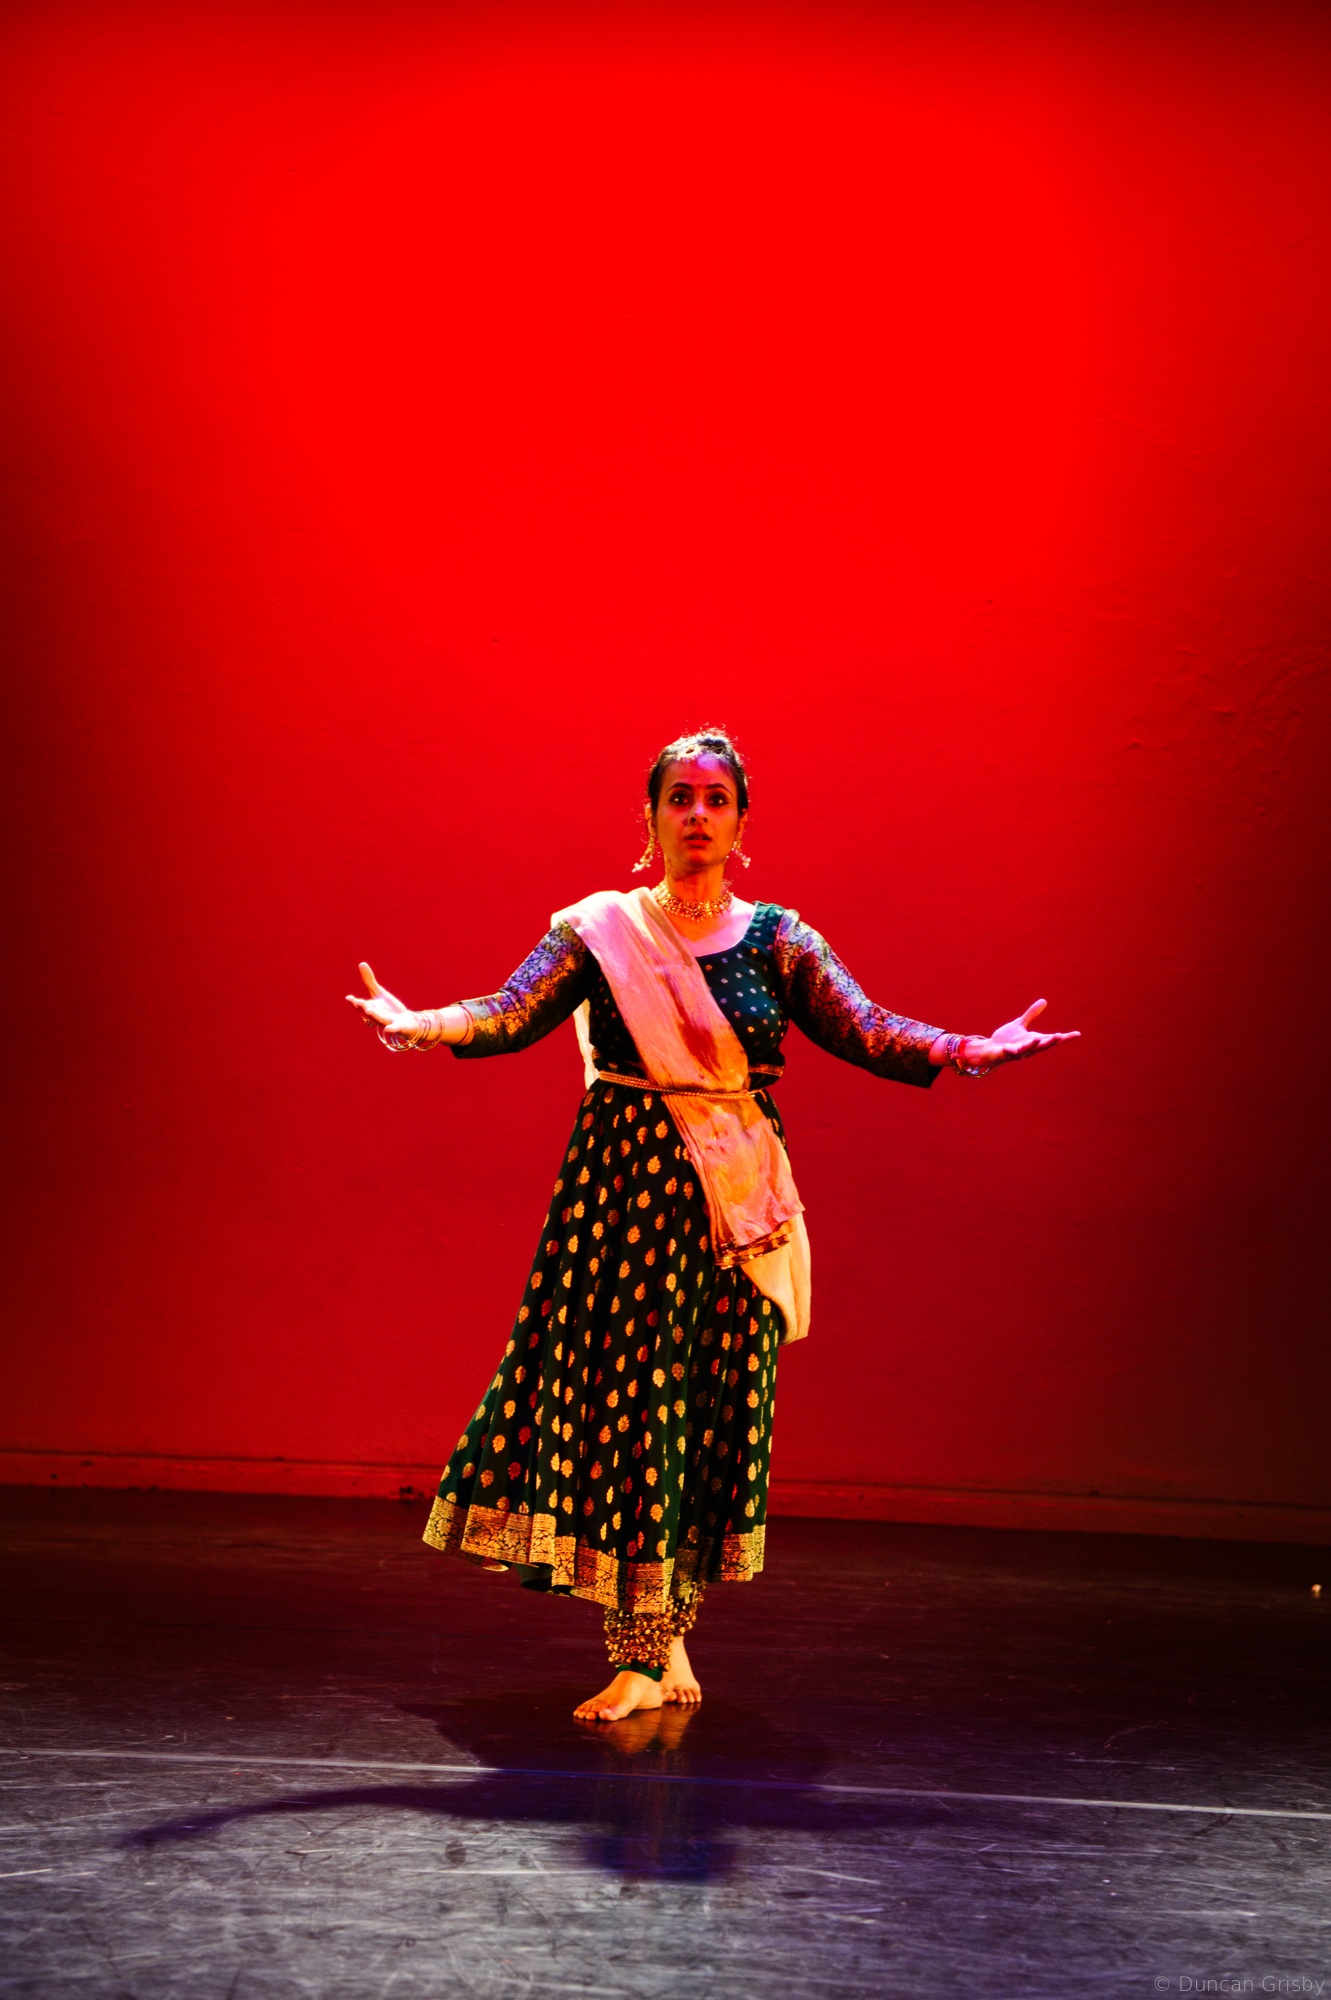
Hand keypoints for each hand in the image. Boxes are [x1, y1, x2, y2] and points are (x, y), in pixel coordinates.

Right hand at [344, 962, 420, 1037]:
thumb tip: (361, 963)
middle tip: (358, 1002)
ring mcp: (387, 1022)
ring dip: (374, 1016)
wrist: (404, 1021)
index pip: (361, 1005)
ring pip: (379, 1020)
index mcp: (371, 1007)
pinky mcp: (398, 1026)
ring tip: (369, 1010)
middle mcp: (377, 1016)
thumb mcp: (378, 993)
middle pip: (369, 1012)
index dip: (354, 1003)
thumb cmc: (388, 1008)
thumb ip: (369, 981)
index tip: (348, 998)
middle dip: (363, 1007)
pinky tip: (388, 1029)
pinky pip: (394, 1028)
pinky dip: (391, 1029)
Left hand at [961, 999, 1079, 1071]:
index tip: (1078, 1034)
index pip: (1052, 1039)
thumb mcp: (1020, 1024)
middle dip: (1050, 1041)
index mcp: (1033, 1041)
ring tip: (1037, 1038)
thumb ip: (1031, 1014)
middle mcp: (1028, 1048)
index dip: (1065, 1037)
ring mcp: (1017, 1053)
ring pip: (1026, 1050)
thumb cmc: (1007, 1039)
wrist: (990, 1050)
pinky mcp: (1005, 1055)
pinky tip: (1009, 1047)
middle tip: (1059, 1036)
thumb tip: (1044, 1001)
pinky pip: (1008, 1053)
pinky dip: (1009, 1050)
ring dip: (1032, 1045)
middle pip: (1042, 1046)